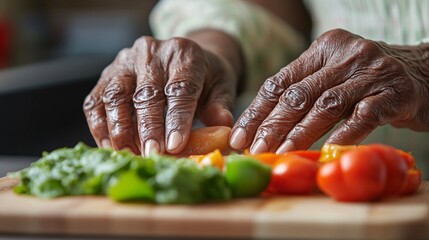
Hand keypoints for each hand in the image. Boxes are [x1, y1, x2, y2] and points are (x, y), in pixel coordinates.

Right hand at [84, 36, 236, 155]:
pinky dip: (100, 126)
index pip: (180, 87)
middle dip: (149, 128)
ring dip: (120, 129)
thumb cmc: (204, 77)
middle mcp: (150, 52)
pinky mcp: (106, 75)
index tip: (176, 145)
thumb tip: (223, 126)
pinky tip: (111, 147)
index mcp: (184, 53)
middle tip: (153, 155)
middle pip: (146, 92)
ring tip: (130, 154)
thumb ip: (220, 105)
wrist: (182, 59)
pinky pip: (96, 101)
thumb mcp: (221, 86)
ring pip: (115, 96)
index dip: (178, 117)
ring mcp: (124, 62)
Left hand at [230, 29, 428, 153]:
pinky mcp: (396, 92)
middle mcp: (345, 54)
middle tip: (256, 150)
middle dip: (273, 125)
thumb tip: (263, 127)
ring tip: (281, 153)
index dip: (257, 111)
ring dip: (300, 133)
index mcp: (323, 49)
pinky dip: (343, 135)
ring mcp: (372, 72)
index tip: (240, 136)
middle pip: (299, 94)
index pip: (280, 82)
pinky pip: (364, 116)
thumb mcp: (333, 77)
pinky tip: (327, 150)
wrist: (425, 74)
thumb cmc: (368, 82)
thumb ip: (304, 92)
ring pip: (326, 105)